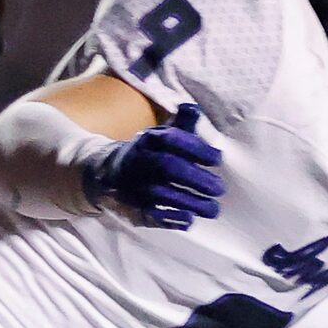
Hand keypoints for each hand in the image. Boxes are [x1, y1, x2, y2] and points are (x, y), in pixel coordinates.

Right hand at [84, 103, 223, 228]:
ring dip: (189, 202)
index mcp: (149, 140)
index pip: (172, 139)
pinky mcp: (132, 207)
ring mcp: (134, 185)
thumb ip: (182, 124)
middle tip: (219, 188)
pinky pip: (149, 215)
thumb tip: (193, 107)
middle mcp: (139, 161)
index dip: (195, 148)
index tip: (218, 159)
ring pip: (160, 193)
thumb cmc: (150, 152)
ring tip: (214, 209)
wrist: (108, 172)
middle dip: (195, 178)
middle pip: (167, 167)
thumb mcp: (163, 135)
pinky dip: (169, 219)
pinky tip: (190, 220)